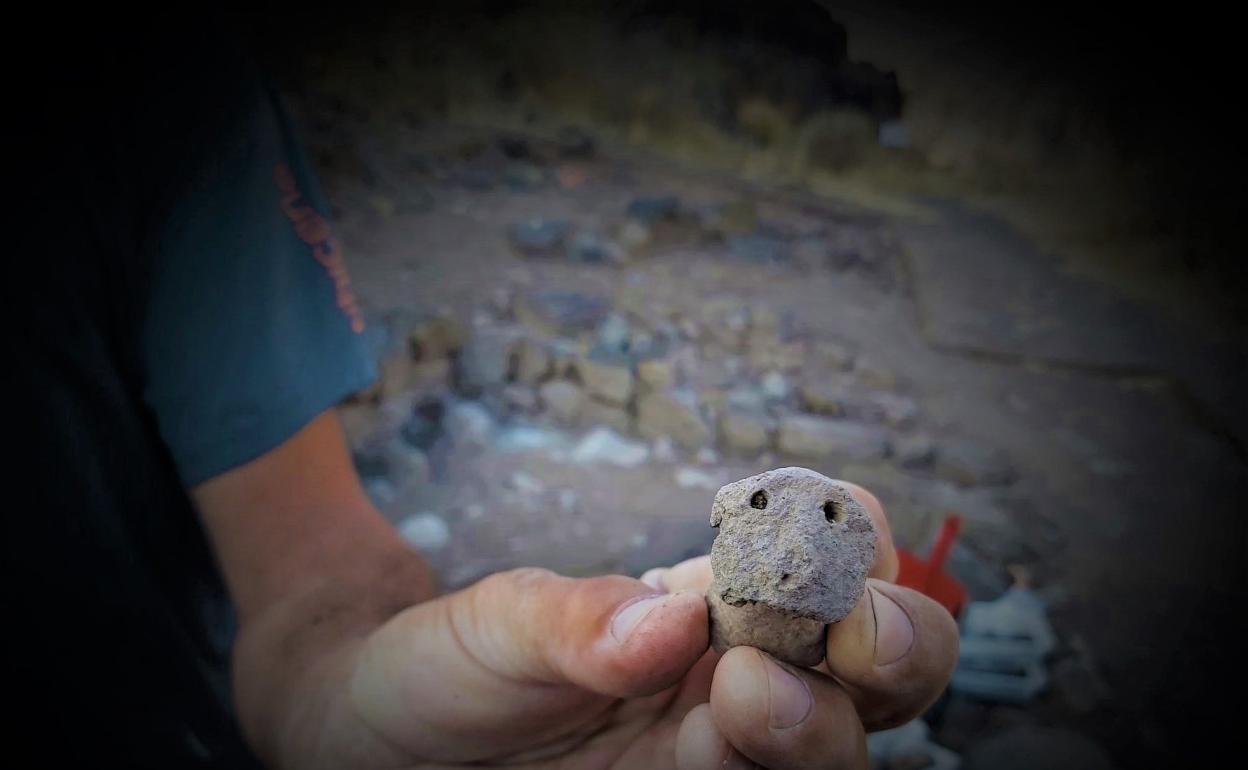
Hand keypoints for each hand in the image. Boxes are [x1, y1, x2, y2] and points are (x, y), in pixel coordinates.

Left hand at [312, 483, 957, 769]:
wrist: (381, 748)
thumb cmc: (449, 664)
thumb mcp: (498, 623)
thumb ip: (578, 618)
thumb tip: (672, 618)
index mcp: (713, 609)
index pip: (832, 562)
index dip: (859, 546)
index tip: (840, 538)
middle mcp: (738, 686)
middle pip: (878, 671)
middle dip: (893, 648)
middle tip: (851, 636)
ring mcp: (718, 761)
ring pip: (835, 752)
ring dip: (820, 727)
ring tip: (745, 701)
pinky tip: (713, 767)